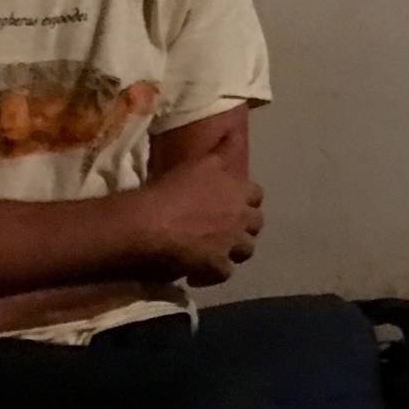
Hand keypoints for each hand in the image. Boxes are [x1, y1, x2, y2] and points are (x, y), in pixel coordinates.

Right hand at [141, 134, 262, 285]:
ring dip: (233, 251)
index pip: (257, 194)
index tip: (233, 202)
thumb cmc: (172, 187)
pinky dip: (212, 275)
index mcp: (237, 190)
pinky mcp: (217, 265)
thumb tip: (234, 134)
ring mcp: (231, 242)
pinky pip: (224, 273)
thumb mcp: (201, 162)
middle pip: (257, 223)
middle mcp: (239, 216)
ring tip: (216, 251)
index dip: (246, 199)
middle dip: (245, 226)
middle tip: (226, 228)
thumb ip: (222, 151)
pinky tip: (197, 274)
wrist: (151, 221)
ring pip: (246, 250)